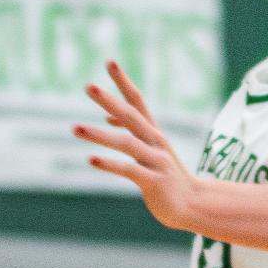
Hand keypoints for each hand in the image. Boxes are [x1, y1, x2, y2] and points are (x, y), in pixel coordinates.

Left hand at [75, 63, 200, 231]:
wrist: (193, 204)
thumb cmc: (166, 175)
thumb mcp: (150, 150)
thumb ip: (130, 131)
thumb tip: (106, 117)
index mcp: (153, 132)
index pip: (137, 100)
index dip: (124, 82)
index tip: (110, 62)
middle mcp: (155, 141)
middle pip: (131, 116)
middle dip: (109, 100)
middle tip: (88, 87)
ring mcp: (155, 161)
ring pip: (126, 143)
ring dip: (99, 135)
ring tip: (75, 128)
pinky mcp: (153, 181)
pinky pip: (129, 169)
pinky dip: (110, 164)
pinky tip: (91, 159)